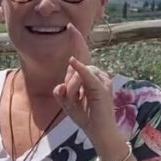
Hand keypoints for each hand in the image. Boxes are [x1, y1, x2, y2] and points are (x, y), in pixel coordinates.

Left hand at [53, 24, 121, 152]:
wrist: (100, 133)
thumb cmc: (87, 119)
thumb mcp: (69, 106)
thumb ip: (62, 95)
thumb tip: (58, 86)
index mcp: (89, 78)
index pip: (82, 57)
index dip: (77, 42)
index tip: (70, 27)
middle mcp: (97, 76)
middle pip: (79, 64)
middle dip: (73, 64)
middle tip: (71, 56)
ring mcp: (101, 81)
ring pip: (80, 74)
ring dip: (72, 89)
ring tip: (74, 103)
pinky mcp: (101, 88)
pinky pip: (89, 76)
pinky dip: (80, 69)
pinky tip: (72, 61)